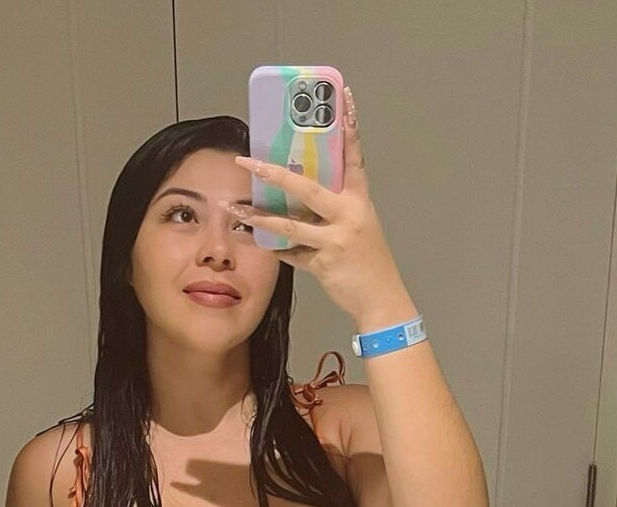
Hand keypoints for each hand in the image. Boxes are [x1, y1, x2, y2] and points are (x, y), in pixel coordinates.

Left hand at [224, 84, 409, 325]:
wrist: (381, 298)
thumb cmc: (368, 261)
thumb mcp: (358, 226)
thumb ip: (333, 208)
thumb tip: (297, 195)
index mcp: (359, 201)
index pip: (355, 157)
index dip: (351, 128)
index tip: (346, 97)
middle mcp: (349, 215)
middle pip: (307, 188)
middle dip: (273, 174)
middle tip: (247, 161)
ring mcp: (336, 240)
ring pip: (290, 224)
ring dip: (259, 217)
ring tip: (235, 207)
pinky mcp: (324, 263)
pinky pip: (291, 252)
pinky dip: (274, 246)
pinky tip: (256, 238)